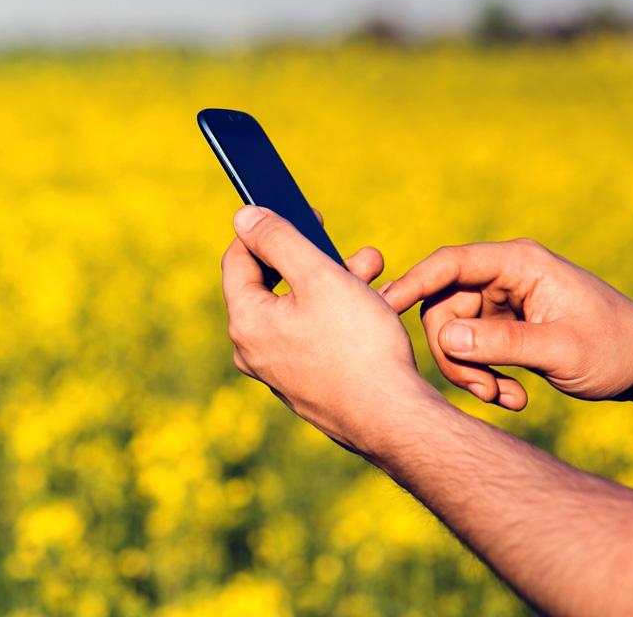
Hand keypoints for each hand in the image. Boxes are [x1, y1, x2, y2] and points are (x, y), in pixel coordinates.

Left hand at [221, 205, 428, 456]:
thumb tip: (243, 216)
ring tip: (374, 270)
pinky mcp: (304, 383)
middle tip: (351, 248)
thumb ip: (278, 240)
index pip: (238, 259)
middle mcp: (253, 349)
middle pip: (274, 284)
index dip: (267, 229)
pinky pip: (312, 335)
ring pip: (299, 308)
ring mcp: (279, 370)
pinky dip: (337, 313)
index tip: (302, 213)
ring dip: (334, 282)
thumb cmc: (358, 345)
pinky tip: (373, 305)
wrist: (394, 419)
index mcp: (246, 322)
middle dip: (315, 257)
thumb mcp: (319, 276)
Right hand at [381, 239, 632, 421]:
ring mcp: (500, 301)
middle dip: (454, 354)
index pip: (451, 264)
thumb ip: (502, 342)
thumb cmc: (613, 348)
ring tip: (505, 398)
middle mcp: (503, 277)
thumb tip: (444, 339)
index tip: (383, 307)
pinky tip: (513, 396)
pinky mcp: (501, 325)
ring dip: (470, 371)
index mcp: (518, 264)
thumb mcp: (561, 349)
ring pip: (452, 333)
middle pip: (443, 307)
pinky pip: (470, 349)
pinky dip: (483, 375)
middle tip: (482, 390)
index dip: (413, 283)